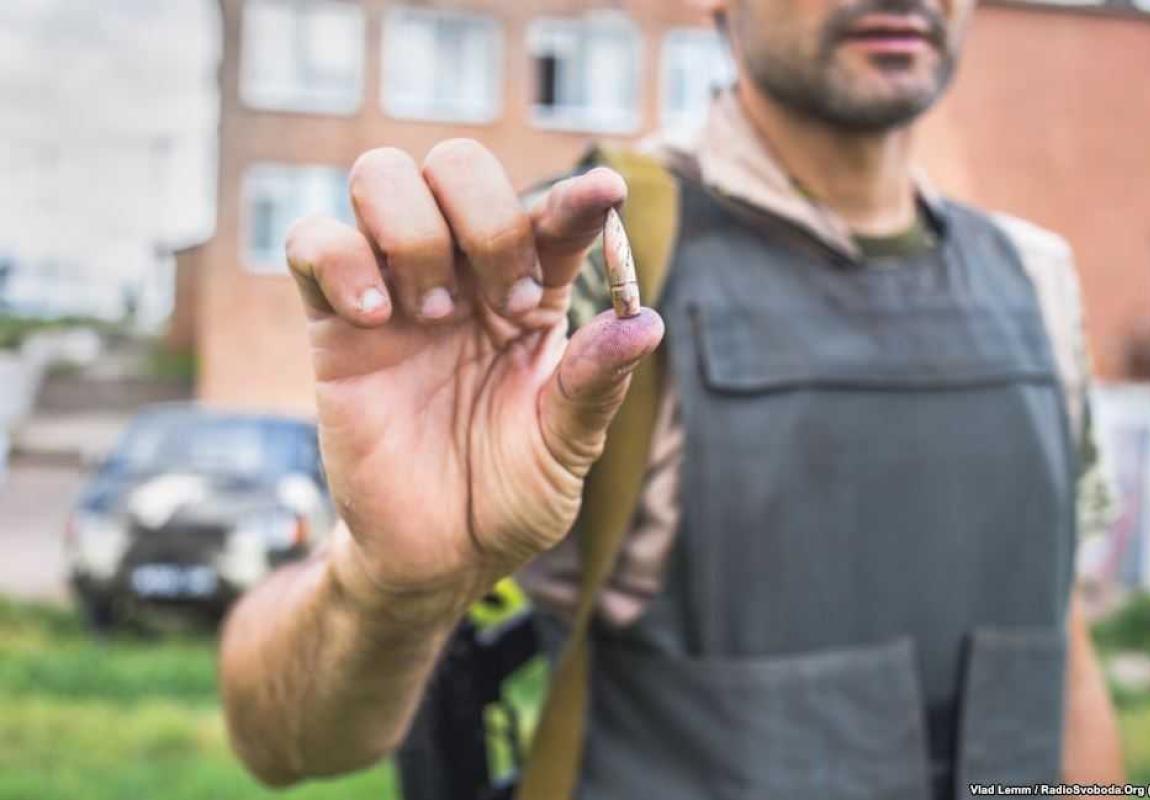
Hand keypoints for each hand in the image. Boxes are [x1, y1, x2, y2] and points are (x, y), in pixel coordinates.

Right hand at [285, 141, 663, 613]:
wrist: (435, 556)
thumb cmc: (509, 497)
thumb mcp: (565, 450)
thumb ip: (595, 383)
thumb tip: (646, 320)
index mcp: (530, 296)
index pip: (550, 219)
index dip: (576, 199)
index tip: (605, 195)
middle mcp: (464, 277)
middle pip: (458, 165)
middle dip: (487, 219)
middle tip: (504, 303)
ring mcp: (395, 292)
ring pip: (382, 179)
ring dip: (415, 233)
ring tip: (433, 316)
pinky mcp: (333, 324)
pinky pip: (313, 242)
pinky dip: (341, 259)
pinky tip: (376, 318)